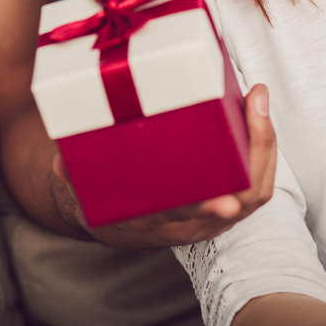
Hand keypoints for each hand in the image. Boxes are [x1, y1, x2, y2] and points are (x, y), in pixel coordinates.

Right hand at [52, 83, 277, 249]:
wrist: (118, 221)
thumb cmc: (102, 196)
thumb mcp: (81, 188)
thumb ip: (72, 175)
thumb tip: (62, 158)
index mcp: (155, 225)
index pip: (189, 221)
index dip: (207, 210)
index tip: (224, 200)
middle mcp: (191, 226)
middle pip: (240, 202)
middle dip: (257, 155)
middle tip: (256, 105)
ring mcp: (214, 217)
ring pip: (255, 192)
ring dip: (264, 146)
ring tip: (257, 99)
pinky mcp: (225, 204)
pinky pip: (255, 183)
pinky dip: (262, 150)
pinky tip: (257, 116)